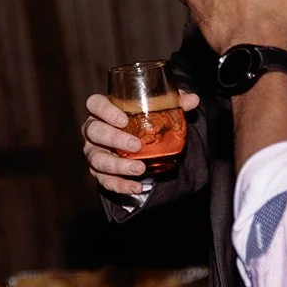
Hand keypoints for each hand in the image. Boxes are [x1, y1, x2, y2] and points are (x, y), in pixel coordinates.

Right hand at [82, 91, 199, 194]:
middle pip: (94, 132)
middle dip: (114, 139)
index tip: (123, 120)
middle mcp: (93, 130)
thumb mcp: (156, 109)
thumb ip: (173, 102)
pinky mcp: (99, 172)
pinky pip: (105, 180)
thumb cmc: (140, 121)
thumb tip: (193, 99)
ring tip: (139, 169)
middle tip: (136, 145)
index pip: (95, 104)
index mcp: (103, 110)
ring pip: (97, 159)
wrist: (137, 144)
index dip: (105, 111)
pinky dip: (120, 185)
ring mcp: (94, 151)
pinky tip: (136, 187)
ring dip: (117, 165)